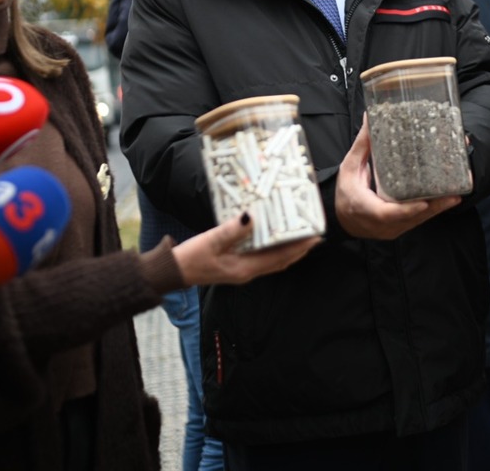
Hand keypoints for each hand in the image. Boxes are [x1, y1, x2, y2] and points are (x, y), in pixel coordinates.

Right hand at [174, 215, 320, 286]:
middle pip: (281, 261)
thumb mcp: (211, 241)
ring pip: (274, 260)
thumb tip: (251, 217)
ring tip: (302, 236)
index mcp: (246, 268)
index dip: (299, 248)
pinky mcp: (236, 265)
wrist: (173, 272)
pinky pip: (263, 257)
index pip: (280, 258)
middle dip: (300, 249)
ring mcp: (243, 270)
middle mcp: (248, 272)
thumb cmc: (191, 258)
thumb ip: (232, 230)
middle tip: (315, 235)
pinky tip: (276, 238)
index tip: (315, 237)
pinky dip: (275, 249)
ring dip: (289, 250)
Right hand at [335, 118, 462, 239]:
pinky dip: (432, 210)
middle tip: (453, 194)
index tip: (423, 203)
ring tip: (456, 194)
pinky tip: (448, 200)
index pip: (387, 214)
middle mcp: (381, 224)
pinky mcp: (400, 228)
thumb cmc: (345, 192)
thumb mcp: (349, 168)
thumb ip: (362, 145)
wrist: (341, 218)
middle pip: (411, 218)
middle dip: (434, 207)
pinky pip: (418, 220)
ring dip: (438, 209)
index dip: (407, 210)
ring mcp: (392, 229)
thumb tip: (370, 117)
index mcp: (365, 209)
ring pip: (418, 221)